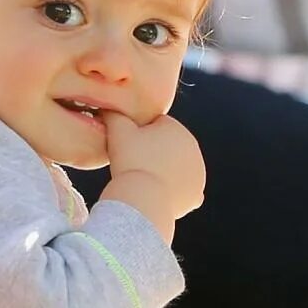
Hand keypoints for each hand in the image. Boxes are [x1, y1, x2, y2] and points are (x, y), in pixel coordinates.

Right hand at [99, 109, 205, 229]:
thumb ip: (114, 113)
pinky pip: (182, 190)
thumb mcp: (117, 130)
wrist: (143, 199)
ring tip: (144, 179)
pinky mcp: (196, 195)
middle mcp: (193, 148)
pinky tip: (159, 193)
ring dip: (163, 171)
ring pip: (175, 168)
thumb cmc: (131, 162)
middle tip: (135, 163)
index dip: (139, 134)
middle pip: (167, 147)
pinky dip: (172, 192)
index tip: (130, 146)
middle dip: (153, 152)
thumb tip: (110, 108)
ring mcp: (198, 173)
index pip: (156, 125)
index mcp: (177, 128)